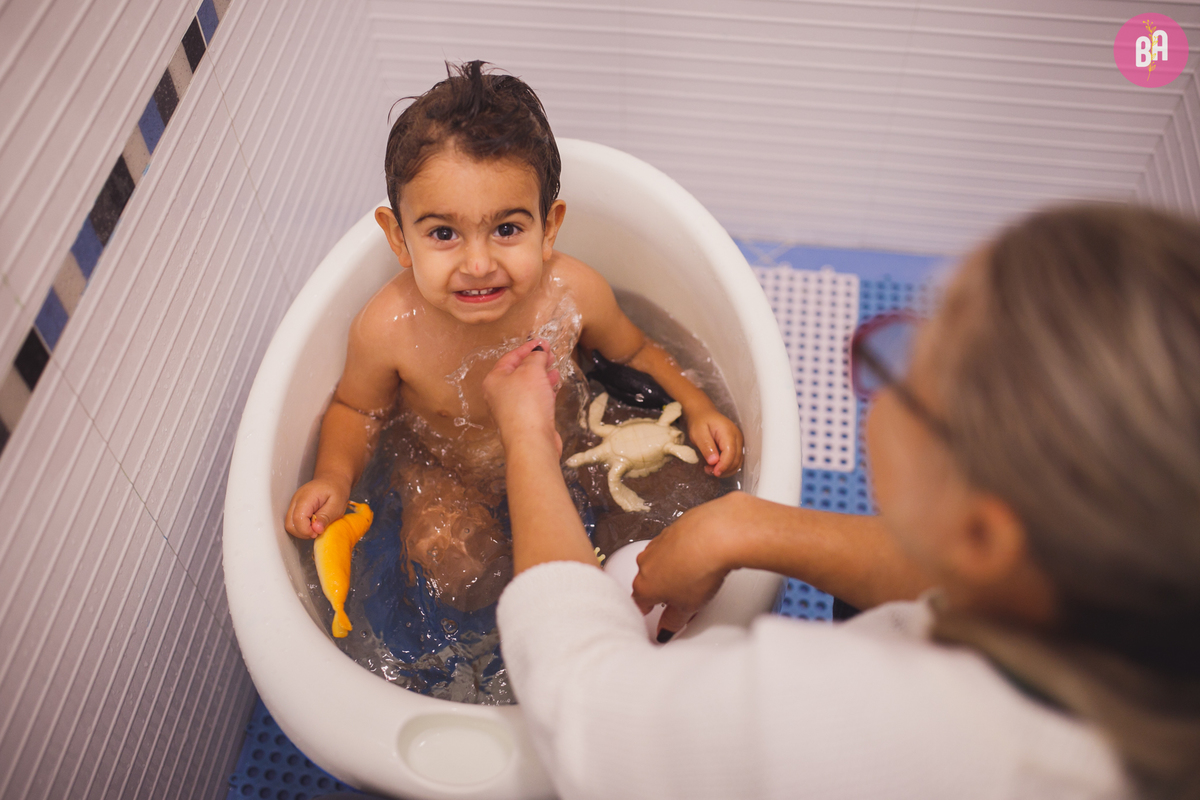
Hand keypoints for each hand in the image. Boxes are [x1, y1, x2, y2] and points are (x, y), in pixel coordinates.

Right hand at [285, 477, 349, 538]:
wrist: (333, 480)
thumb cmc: (337, 490)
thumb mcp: (337, 504)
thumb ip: (326, 516)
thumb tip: (316, 529)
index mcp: (306, 497)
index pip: (298, 519)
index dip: (306, 531)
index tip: (318, 532)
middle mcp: (296, 500)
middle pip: (289, 524)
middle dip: (303, 533)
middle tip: (318, 531)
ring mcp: (293, 503)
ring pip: (289, 524)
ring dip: (302, 531)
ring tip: (316, 527)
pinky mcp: (295, 507)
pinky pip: (293, 522)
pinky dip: (302, 527)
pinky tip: (313, 523)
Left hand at [482, 338, 561, 453]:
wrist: (531, 442)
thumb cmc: (526, 404)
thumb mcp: (531, 371)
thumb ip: (536, 357)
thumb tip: (539, 352)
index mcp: (494, 380)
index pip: (510, 357)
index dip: (527, 348)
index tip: (542, 342)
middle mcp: (499, 395)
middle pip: (517, 372)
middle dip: (535, 362)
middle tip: (550, 354)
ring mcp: (511, 409)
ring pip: (527, 387)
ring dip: (541, 376)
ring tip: (554, 369)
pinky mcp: (524, 421)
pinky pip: (534, 400)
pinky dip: (543, 391)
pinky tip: (554, 387)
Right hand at [632, 491, 748, 635]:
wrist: (716, 534)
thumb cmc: (699, 568)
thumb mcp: (688, 608)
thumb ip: (673, 622)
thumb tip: (666, 629)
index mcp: (644, 585)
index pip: (639, 604)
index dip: (647, 613)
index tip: (654, 616)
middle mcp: (646, 562)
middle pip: (649, 582)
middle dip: (663, 591)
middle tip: (682, 599)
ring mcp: (658, 543)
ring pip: (660, 562)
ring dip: (672, 571)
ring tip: (695, 577)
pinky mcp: (672, 529)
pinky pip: (673, 545)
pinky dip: (682, 552)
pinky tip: (699, 557)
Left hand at [686, 406, 743, 477]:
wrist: (704, 415)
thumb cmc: (700, 422)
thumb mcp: (698, 433)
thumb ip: (706, 446)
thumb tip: (713, 461)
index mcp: (728, 432)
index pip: (731, 453)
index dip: (723, 465)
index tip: (714, 472)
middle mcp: (737, 438)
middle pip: (736, 460)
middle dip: (723, 470)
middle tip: (708, 470)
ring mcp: (738, 443)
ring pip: (737, 463)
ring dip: (725, 471)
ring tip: (709, 469)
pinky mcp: (736, 447)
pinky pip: (735, 461)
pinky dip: (726, 468)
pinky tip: (715, 467)